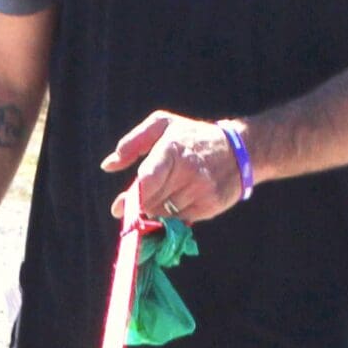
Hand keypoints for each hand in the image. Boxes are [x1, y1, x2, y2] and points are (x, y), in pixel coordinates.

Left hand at [101, 111, 244, 225]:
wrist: (239, 151)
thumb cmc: (193, 136)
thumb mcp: (163, 125)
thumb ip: (132, 143)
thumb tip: (108, 165)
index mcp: (173, 149)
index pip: (148, 180)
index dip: (132, 197)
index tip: (120, 207)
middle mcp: (188, 171)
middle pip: (152, 201)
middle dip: (139, 207)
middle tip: (130, 208)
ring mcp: (200, 191)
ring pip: (164, 214)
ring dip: (153, 213)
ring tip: (155, 202)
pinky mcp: (209, 207)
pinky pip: (179, 221)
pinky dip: (170, 219)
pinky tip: (171, 206)